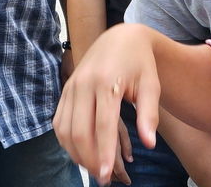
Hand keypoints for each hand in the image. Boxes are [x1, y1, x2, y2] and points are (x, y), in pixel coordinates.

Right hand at [53, 24, 160, 185]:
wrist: (120, 37)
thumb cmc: (140, 63)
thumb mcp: (151, 85)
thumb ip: (149, 115)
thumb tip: (149, 144)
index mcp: (106, 82)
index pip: (102, 126)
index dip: (104, 154)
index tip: (107, 176)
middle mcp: (83, 84)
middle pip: (80, 131)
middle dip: (89, 159)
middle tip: (103, 178)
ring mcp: (71, 86)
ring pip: (65, 129)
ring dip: (76, 153)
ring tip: (93, 167)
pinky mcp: (65, 89)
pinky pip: (59, 120)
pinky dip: (66, 141)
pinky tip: (80, 151)